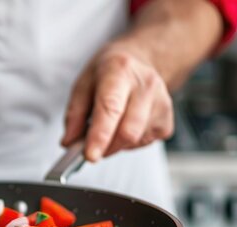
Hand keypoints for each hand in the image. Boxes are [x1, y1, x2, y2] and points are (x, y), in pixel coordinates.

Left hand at [62, 46, 173, 161]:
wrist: (138, 62)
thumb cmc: (108, 73)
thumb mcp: (83, 84)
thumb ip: (74, 114)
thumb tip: (69, 142)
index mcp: (120, 70)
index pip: (111, 108)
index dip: (100, 135)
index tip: (90, 155)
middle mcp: (146, 84)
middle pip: (128, 131)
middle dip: (106, 147)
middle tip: (93, 147)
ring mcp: (162, 102)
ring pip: (135, 141)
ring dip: (116, 144)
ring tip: (112, 125)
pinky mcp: (167, 120)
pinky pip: (145, 143)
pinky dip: (130, 143)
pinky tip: (126, 125)